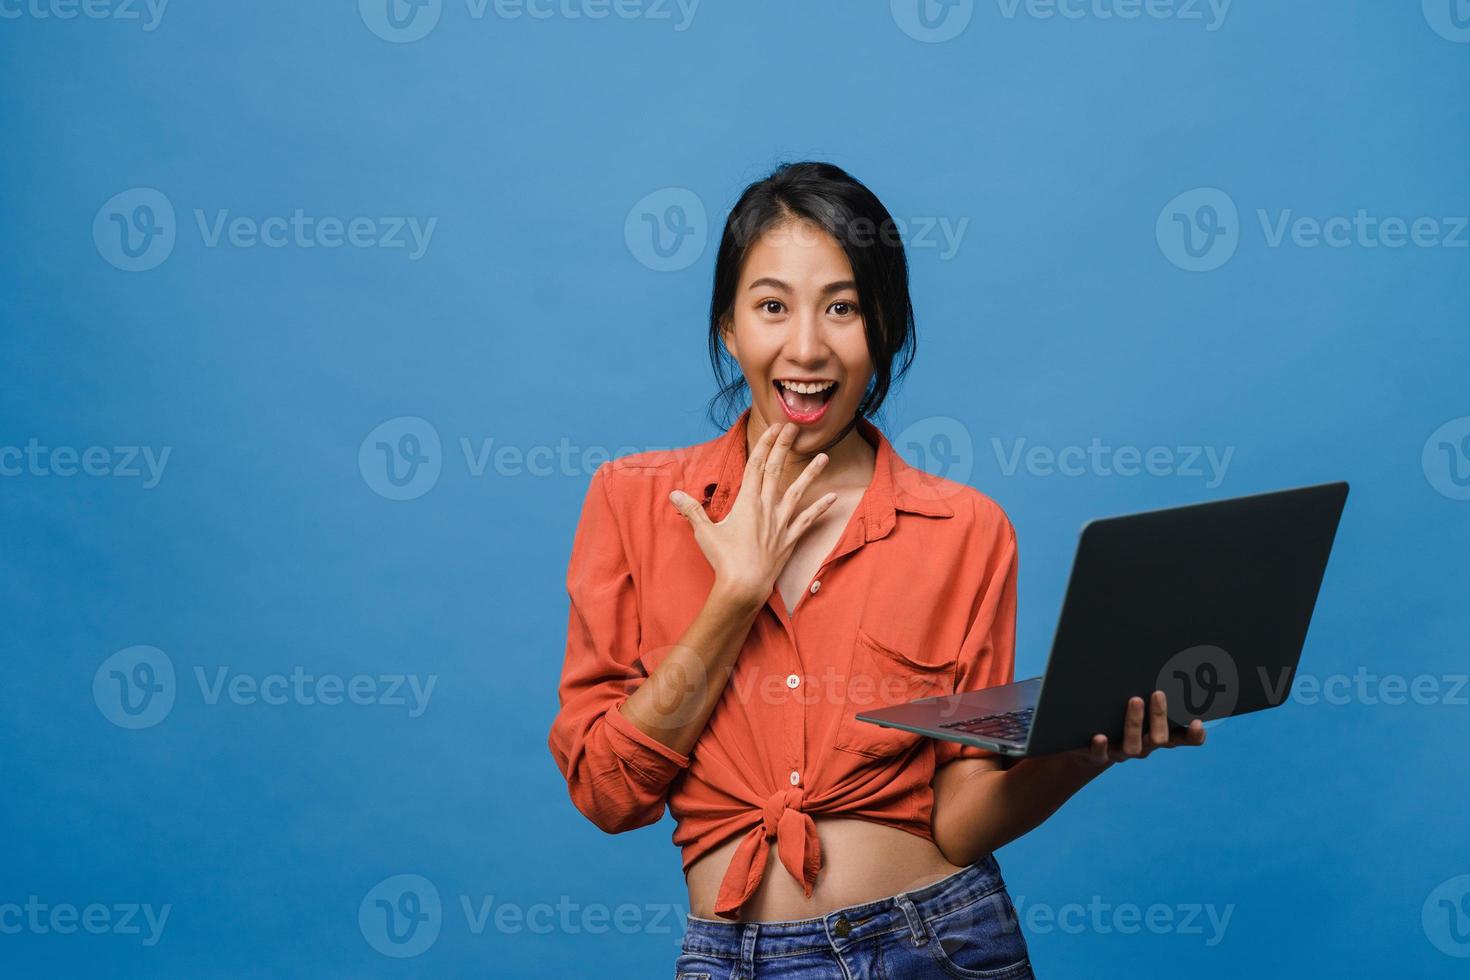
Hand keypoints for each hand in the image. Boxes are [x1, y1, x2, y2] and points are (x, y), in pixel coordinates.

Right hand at [668, 422, 836, 609]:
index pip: (756, 466)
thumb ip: (692, 510)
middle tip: (793, 427)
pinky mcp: (790, 539)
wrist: (744, 586)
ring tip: (824, 456)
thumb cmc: (723, 559)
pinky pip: (807, 520)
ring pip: (797, 492)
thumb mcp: (704, 532)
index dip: (765, 444)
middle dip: (784, 447)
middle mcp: (766, 507)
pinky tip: (832, 497)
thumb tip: (673, 494)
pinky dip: (820, 508)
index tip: (774, 428)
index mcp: (747, 502)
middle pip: (776, 471)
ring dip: (811, 473)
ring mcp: (781, 523)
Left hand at [1070, 690, 1206, 770]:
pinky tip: (1100, 736)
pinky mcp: (1099, 756)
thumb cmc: (1118, 717)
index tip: (1197, 721)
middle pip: (1159, 739)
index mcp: (1157, 734)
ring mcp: (1122, 752)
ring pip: (1133, 747)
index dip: (1193, 735)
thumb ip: (1149, 690)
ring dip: (1134, 724)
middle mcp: (1144, 746)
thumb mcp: (1137, 705)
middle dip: (1160, 716)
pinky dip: (1101, 747)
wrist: (1090, 747)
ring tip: (1134, 700)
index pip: (1183, 738)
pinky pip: (1100, 756)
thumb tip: (1157, 658)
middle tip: (1158, 693)